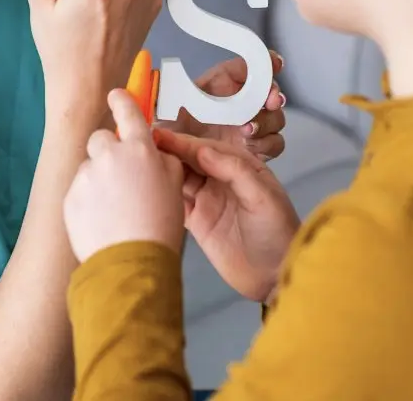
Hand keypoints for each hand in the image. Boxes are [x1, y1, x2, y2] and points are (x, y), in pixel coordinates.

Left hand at [64, 89, 185, 262]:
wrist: (130, 263)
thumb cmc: (160, 225)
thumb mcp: (175, 185)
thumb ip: (163, 159)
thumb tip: (152, 149)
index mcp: (139, 149)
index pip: (127, 110)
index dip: (122, 100)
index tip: (116, 96)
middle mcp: (109, 155)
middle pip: (102, 138)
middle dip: (109, 151)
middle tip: (122, 177)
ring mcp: (86, 176)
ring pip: (90, 166)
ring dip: (99, 178)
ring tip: (113, 208)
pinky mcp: (70, 197)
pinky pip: (79, 189)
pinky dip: (88, 200)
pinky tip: (102, 220)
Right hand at [153, 130, 299, 302]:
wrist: (276, 277)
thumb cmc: (277, 233)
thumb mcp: (262, 197)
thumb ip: (234, 170)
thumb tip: (202, 149)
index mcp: (240, 166)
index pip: (206, 148)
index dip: (183, 142)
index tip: (159, 136)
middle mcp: (221, 178)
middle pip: (189, 160)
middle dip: (167, 151)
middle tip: (139, 144)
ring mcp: (208, 199)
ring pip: (179, 177)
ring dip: (161, 170)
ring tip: (135, 162)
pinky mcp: (197, 221)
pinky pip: (176, 201)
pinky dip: (162, 193)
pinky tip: (145, 188)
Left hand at [159, 51, 287, 160]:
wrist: (175, 171)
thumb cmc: (168, 137)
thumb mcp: (162, 113)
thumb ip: (162, 95)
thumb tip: (153, 76)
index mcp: (221, 86)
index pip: (248, 68)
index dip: (265, 62)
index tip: (273, 63)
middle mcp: (240, 103)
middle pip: (269, 91)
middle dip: (273, 93)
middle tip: (270, 100)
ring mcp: (251, 127)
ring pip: (275, 117)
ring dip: (267, 120)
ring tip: (247, 130)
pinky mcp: (256, 150)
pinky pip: (275, 143)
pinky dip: (267, 143)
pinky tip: (251, 146)